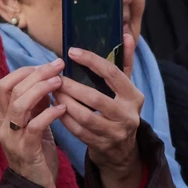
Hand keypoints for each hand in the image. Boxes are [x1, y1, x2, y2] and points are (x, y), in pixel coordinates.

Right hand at [0, 60, 68, 187]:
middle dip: (36, 74)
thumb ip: (37, 106)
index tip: (47, 65)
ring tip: (60, 82)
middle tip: (58, 66)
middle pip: (12, 89)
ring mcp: (12, 139)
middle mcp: (4, 126)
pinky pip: (34, 126)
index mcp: (4, 117)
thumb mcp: (37, 126)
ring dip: (41, 89)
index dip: (25, 71)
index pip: (4, 84)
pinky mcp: (26, 151)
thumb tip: (46, 80)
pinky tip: (63, 109)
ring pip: (19, 104)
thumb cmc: (38, 156)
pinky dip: (49, 114)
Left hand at [61, 35, 145, 187]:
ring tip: (53, 92)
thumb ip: (125, 62)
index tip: (72, 52)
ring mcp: (115, 133)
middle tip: (55, 77)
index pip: (112, 73)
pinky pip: (78, 131)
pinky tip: (55, 108)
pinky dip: (64, 119)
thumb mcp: (126, 89)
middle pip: (95, 98)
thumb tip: (126, 34)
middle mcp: (128, 116)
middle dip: (72, 86)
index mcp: (134, 97)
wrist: (123, 153)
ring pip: (84, 116)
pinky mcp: (101, 146)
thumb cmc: (121, 112)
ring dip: (65, 103)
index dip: (91, 61)